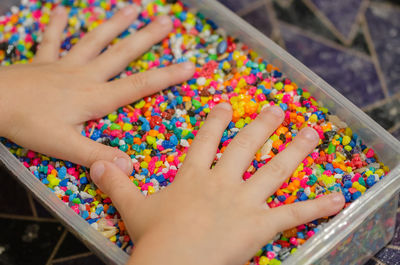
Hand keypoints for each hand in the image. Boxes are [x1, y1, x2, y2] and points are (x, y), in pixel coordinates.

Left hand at [0, 5, 194, 173]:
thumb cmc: (29, 124)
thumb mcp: (66, 146)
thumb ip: (98, 155)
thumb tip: (129, 167)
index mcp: (95, 97)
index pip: (140, 85)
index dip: (167, 76)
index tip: (190, 65)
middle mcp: (85, 76)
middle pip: (122, 54)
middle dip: (147, 38)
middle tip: (167, 22)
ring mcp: (64, 65)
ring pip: (95, 41)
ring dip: (115, 24)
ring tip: (133, 9)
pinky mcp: (43, 62)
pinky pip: (52, 41)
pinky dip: (57, 26)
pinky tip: (63, 11)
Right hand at [90, 103, 344, 264]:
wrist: (174, 264)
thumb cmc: (154, 238)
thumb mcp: (132, 209)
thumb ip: (116, 184)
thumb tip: (94, 164)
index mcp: (194, 176)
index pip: (206, 140)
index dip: (216, 121)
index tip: (225, 105)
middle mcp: (223, 181)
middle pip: (246, 145)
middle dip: (262, 124)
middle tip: (277, 109)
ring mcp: (245, 201)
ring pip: (275, 169)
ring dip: (296, 150)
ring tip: (314, 132)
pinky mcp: (261, 225)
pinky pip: (293, 213)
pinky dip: (317, 206)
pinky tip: (338, 198)